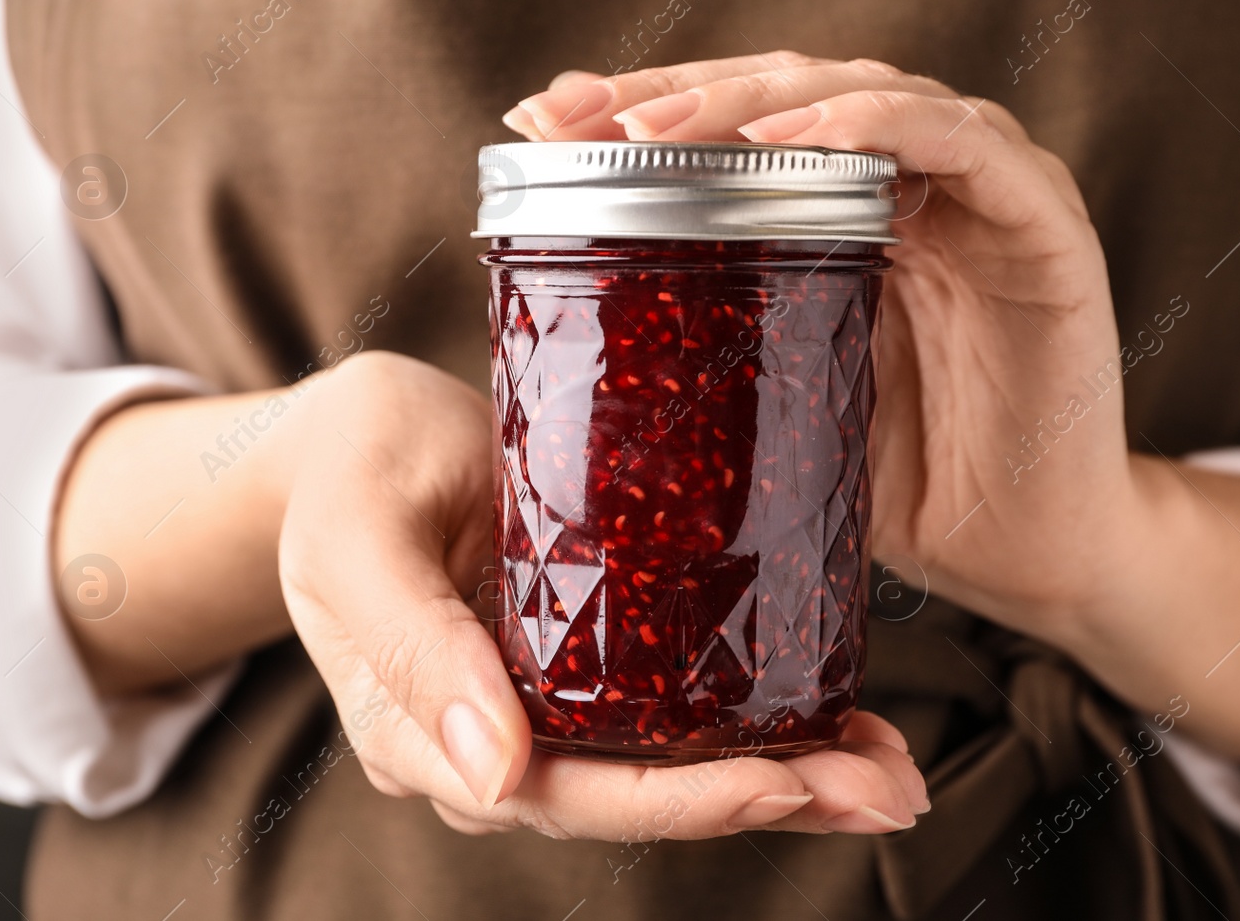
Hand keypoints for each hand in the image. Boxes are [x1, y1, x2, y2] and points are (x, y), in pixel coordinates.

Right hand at [279, 350, 928, 837]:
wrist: (357, 437)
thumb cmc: (351, 469)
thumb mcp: (359, 537)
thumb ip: (412, 647)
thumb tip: (493, 776)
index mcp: (425, 731)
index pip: (563, 794)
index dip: (678, 801)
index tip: (782, 783)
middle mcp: (493, 739)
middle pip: (636, 796)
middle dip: (764, 796)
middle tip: (883, 788)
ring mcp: (542, 705)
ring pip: (667, 765)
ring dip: (783, 772)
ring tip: (889, 768)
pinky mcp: (585, 661)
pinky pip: (670, 709)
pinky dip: (757, 719)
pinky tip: (839, 717)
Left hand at [506, 54, 1130, 640]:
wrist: (1027, 558)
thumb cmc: (905, 480)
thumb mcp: (777, 404)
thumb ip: (714, 347)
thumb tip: (561, 343)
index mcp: (853, 210)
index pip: (741, 127)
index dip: (640, 109)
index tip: (535, 119)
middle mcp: (918, 181)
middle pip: (789, 90)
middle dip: (675, 93)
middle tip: (574, 113)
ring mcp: (985, 192)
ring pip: (865, 92)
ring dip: (756, 101)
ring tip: (656, 127)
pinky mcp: (1044, 225)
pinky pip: (963, 146)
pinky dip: (876, 127)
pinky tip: (790, 143)